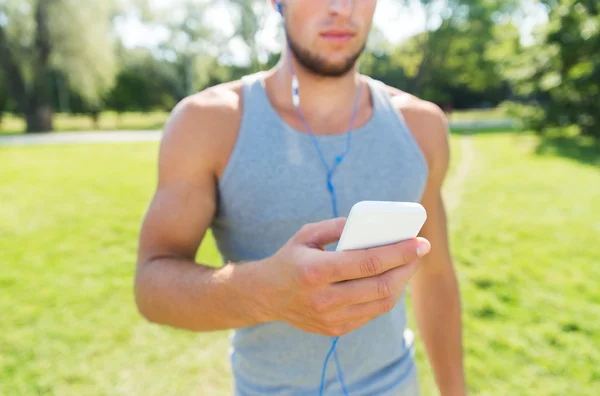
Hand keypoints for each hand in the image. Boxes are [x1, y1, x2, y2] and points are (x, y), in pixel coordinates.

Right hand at [261, 217, 430, 336]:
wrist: (265, 296)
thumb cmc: (290, 259)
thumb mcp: (306, 234)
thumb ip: (336, 227)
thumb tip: (369, 225)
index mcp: (315, 271)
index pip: (368, 263)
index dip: (399, 252)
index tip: (419, 242)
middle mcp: (324, 299)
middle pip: (381, 286)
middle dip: (407, 267)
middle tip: (420, 251)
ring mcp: (331, 319)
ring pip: (381, 304)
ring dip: (401, 283)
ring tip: (409, 264)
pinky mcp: (335, 330)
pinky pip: (371, 314)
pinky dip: (386, 296)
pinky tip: (391, 280)